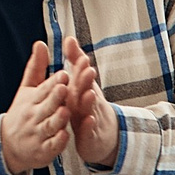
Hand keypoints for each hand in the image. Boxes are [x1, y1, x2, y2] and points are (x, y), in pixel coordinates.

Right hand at [0, 41, 69, 174]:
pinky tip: (65, 136)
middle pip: (47, 106)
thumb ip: (36, 68)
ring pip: (49, 126)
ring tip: (65, 110)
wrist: (6, 145)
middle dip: (56, 97)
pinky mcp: (43, 151)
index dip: (54, 82)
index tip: (64, 74)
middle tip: (65, 87)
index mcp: (32, 99)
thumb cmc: (22, 113)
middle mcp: (34, 116)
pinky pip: (50, 146)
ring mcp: (38, 134)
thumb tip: (41, 43)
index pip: (44, 89)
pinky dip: (57, 142)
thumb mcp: (26, 89)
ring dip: (57, 119)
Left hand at [61, 33, 117, 169]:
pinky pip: (90, 130)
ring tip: (89, 93)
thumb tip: (69, 38)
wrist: (105, 136)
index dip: (82, 68)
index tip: (82, 58)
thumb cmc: (89, 106)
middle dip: (88, 81)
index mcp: (83, 90)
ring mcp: (92, 119)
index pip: (83, 77)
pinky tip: (89, 120)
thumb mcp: (82, 83)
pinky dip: (90, 125)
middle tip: (88, 70)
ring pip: (90, 110)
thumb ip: (76, 61)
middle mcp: (89, 103)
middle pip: (88, 90)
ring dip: (90, 102)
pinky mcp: (91, 136)